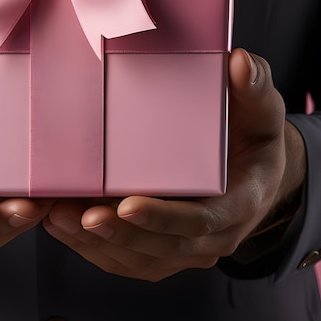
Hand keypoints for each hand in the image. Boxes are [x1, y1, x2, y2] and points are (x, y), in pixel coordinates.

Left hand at [43, 48, 305, 280]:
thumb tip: (238, 61)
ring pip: (139, 259)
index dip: (164, 217)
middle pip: (163, 247)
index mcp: (241, 203)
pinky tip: (61, 226)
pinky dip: (92, 248)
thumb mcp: (262, 108)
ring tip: (58, 219)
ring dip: (96, 244)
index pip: (201, 220)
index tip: (126, 206)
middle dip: (119, 234)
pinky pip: (128, 260)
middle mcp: (215, 235)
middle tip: (78, 215)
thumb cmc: (253, 134)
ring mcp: (187, 247)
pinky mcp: (164, 250)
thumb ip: (254, 85)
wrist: (253, 169)